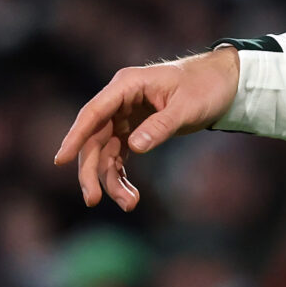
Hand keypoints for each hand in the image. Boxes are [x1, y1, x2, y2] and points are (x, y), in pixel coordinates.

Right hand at [57, 46, 239, 210]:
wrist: (225, 83)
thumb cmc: (206, 87)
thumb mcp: (187, 107)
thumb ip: (161, 126)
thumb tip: (133, 147)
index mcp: (127, 85)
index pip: (94, 112)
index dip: (76, 136)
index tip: (60, 160)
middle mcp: (120, 100)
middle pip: (94, 138)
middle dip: (91, 170)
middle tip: (93, 200)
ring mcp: (125, 116)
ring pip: (105, 152)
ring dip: (110, 180)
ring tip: (129, 203)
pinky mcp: (134, 130)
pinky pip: (119, 156)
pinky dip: (121, 176)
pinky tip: (130, 196)